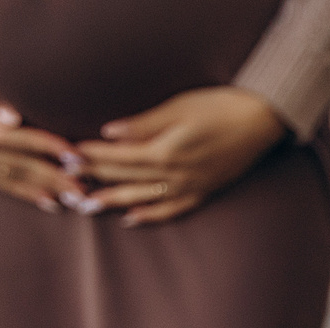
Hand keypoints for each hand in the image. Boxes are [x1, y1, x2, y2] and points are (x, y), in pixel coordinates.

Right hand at [0, 57, 81, 210]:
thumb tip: (12, 118)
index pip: (19, 139)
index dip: (49, 147)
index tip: (76, 155)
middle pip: (22, 165)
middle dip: (56, 178)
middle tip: (86, 190)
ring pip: (15, 179)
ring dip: (48, 190)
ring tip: (76, 201)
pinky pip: (2, 184)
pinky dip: (26, 193)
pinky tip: (49, 202)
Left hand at [74, 87, 287, 226]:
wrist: (262, 122)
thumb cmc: (221, 107)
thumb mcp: (179, 108)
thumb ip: (144, 124)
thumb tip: (111, 132)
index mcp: (167, 151)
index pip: (120, 156)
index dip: (93, 156)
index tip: (69, 156)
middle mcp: (176, 174)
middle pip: (127, 177)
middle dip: (96, 179)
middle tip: (67, 184)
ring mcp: (190, 186)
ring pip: (144, 198)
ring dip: (115, 202)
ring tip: (88, 206)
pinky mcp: (203, 192)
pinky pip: (172, 209)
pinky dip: (151, 215)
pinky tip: (132, 217)